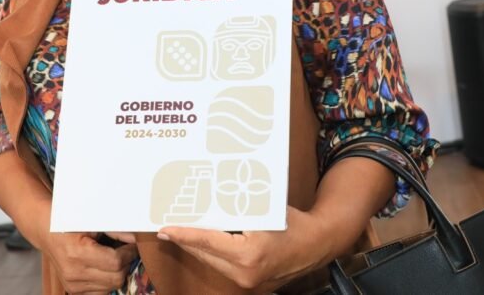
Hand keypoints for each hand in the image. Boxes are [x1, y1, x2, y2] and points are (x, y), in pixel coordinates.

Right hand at [42, 231, 138, 293]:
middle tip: (128, 251)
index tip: (134, 245)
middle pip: (116, 278)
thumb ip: (115, 231)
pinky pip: (101, 292)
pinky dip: (108, 281)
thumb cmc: (69, 224)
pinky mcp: (74, 291)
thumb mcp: (91, 222)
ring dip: (118, 274)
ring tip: (115, 258)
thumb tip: (136, 238)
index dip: (129, 253)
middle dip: (126, 264)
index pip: (115, 262)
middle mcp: (74, 273)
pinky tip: (105, 268)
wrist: (47, 233)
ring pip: (111, 287)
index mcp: (77, 253)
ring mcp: (73, 285)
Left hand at [158, 206, 327, 290]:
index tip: (165, 228)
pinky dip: (212, 253)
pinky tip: (202, 240)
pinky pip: (224, 267)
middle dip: (185, 240)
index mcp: (250, 253)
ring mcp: (249, 282)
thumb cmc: (293, 222)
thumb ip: (237, 209)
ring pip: (213, 262)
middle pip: (206, 254)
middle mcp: (247, 273)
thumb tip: (208, 200)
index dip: (184, 234)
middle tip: (165, 226)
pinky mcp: (251, 284)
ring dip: (197, 247)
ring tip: (179, 231)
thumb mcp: (264, 209)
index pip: (208, 242)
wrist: (318, 244)